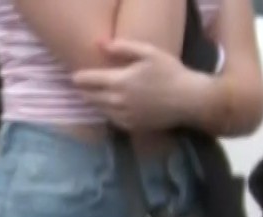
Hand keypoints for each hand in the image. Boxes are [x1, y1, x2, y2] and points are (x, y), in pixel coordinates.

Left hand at [70, 39, 203, 130]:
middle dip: (83, 90)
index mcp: (118, 82)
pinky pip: (111, 119)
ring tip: (93, 95)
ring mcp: (122, 116)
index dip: (78, 78)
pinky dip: (107, 112)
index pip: (87, 81)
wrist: (188, 100)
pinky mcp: (130, 126)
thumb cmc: (170, 72)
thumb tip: (100, 44)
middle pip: (89, 97)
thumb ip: (123, 48)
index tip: (74, 76)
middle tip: (81, 86)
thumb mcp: (149, 53)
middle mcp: (116, 101)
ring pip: (99, 109)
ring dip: (94, 102)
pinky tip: (111, 107)